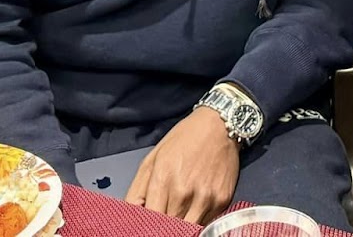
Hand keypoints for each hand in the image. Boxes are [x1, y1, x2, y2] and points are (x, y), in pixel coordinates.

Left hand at [125, 106, 240, 223]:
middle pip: (168, 228)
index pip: (149, 220)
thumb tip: (130, 218)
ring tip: (179, 213)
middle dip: (163, 226)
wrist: (219, 125)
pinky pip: (205, 223)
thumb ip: (137, 191)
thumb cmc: (184, 140)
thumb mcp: (152, 159)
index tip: (148, 226)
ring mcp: (205, 197)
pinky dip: (198, 220)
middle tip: (164, 215)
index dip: (147, 226)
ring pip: (187, 230)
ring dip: (181, 225)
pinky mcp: (222, 200)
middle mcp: (184, 191)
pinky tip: (196, 206)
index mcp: (162, 179)